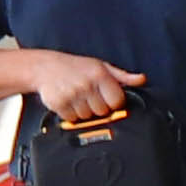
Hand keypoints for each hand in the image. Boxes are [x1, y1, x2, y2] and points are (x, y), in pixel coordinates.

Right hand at [23, 53, 143, 125]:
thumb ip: (123, 76)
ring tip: (78, 98)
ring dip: (84, 112)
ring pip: (87, 117)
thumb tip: (142, 79)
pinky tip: (68, 102)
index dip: (114, 102)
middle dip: (98, 107)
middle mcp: (86, 84)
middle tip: (89, 97)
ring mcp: (71, 95)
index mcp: (100, 75)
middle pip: (103, 112)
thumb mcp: (101, 66)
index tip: (107, 98)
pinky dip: (71, 115)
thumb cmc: (75, 67)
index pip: (117, 102)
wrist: (44, 67)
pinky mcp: (58, 104)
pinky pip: (72, 119)